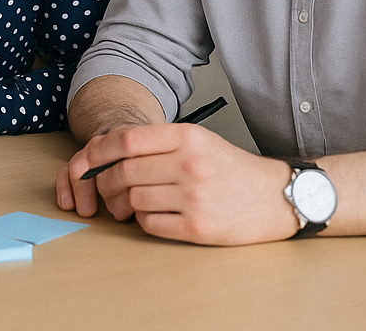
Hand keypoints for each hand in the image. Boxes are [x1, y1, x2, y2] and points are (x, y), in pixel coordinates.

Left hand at [56, 122, 296, 244]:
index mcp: (187, 137)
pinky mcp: (198, 227)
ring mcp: (194, 198)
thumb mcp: (199, 140)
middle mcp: (189, 165)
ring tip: (132, 201)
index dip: (98, 150)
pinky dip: (143, 220)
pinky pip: (149, 224)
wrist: (276, 197)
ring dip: (125, 202)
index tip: (88, 158)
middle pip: (123, 172)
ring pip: (133, 199)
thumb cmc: (231, 168)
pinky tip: (154, 214)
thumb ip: (157, 142)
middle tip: (106, 186)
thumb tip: (105, 151)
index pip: (126, 140)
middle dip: (106, 180)